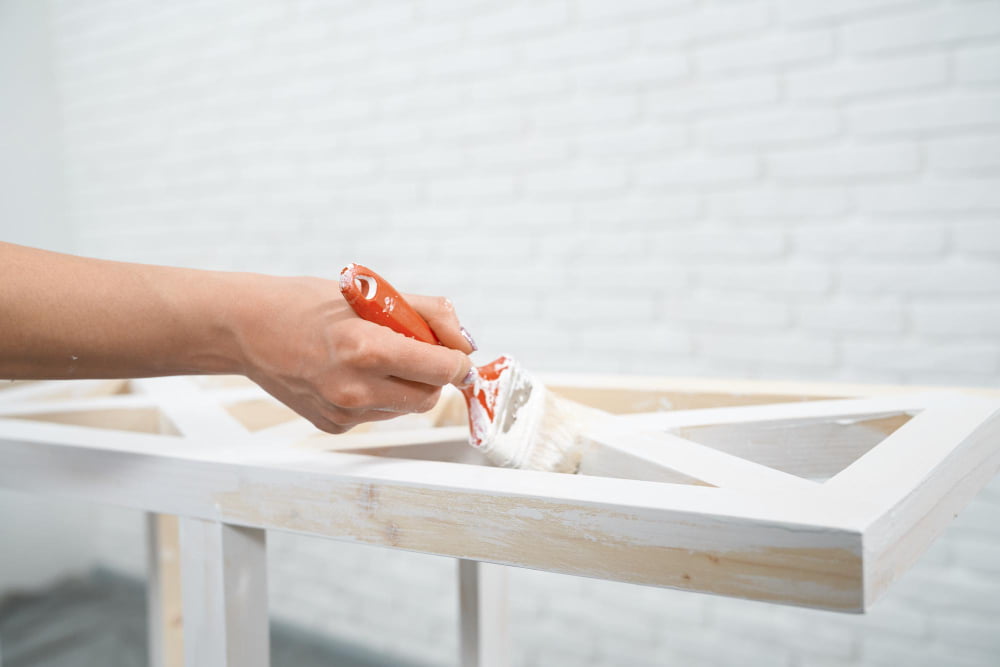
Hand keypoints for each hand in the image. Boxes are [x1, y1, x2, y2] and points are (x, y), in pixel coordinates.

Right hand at [233, 275, 473, 433]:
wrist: (247, 328)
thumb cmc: (308, 304)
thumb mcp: (372, 294)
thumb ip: (429, 314)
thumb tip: (466, 344)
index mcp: (367, 349)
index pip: (441, 370)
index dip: (456, 361)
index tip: (455, 353)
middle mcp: (355, 388)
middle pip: (429, 397)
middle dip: (432, 375)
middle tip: (415, 349)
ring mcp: (342, 412)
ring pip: (405, 408)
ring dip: (405, 385)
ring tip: (374, 356)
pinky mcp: (333, 425)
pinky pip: (378, 414)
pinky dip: (379, 395)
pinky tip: (351, 372)